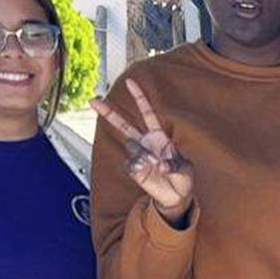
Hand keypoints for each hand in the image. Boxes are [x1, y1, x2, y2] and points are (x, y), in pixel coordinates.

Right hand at [94, 79, 192, 223]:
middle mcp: (146, 143)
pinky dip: (142, 168)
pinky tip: (150, 173)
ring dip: (146, 155)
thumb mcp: (186, 170)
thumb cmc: (183, 179)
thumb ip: (175, 165)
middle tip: (93, 100)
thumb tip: (161, 164)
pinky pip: (132, 164)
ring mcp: (138, 156)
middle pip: (123, 125)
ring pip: (132, 146)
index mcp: (159, 136)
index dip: (139, 97)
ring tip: (158, 166)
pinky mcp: (134, 169)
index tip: (130, 82)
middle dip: (108, 112)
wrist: (175, 196)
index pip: (148, 113)